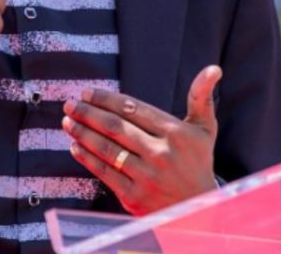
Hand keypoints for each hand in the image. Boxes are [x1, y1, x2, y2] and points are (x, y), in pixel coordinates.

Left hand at [62, 65, 221, 214]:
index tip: (87, 92)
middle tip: (70, 104)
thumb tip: (213, 68)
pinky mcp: (134, 197)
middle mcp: (161, 154)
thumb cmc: (197, 162)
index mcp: (176, 133)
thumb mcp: (204, 130)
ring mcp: (147, 177)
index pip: (133, 109)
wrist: (198, 211)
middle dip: (88, 113)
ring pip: (107, 149)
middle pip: (116, 127)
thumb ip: (201, 97)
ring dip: (83, 133)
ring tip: (68, 122)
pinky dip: (87, 158)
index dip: (106, 99)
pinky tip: (75, 147)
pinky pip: (104, 173)